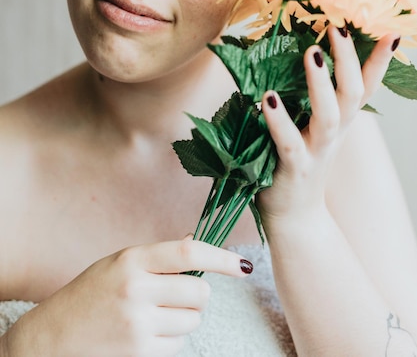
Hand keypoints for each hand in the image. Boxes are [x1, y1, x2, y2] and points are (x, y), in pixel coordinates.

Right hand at [5, 239, 251, 356]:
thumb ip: (157, 258)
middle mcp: (136, 291)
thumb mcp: (117, 264)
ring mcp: (138, 326)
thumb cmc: (89, 295)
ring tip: (152, 316)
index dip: (220, 256)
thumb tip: (199, 246)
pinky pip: (179, 346)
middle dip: (196, 295)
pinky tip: (144, 335)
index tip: (241, 265)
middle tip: (175, 296)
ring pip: (192, 320)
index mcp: (132, 261)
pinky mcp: (141, 354)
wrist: (51, 340)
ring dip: (182, 319)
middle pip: (199, 292)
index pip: (188, 252)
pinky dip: (170, 341)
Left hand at [257, 26, 398, 229]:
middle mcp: (335, 133)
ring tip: (312, 52)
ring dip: (321, 83)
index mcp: (341, 119)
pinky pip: (288, 141)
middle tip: (338, 28)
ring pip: (329, 115)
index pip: (366, 86)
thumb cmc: (300, 159)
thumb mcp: (314, 126)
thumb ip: (313, 96)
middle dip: (349, 60)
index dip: (379, 61)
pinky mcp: (294, 166)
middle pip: (353, 94)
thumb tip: (302, 53)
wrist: (295, 214)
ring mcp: (316, 150)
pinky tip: (268, 98)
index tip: (390, 32)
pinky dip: (279, 120)